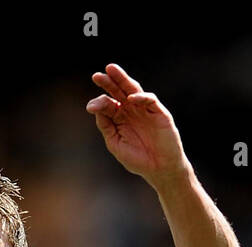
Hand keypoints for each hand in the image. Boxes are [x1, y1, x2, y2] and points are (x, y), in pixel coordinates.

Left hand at [87, 64, 189, 185]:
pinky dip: (141, 97)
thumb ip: (106, 126)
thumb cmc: (138, 159)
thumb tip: (96, 107)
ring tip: (111, 70)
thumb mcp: (115, 143)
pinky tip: (130, 99)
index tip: (91, 108)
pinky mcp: (160, 113)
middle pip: (118, 91)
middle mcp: (131, 111)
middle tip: (97, 76)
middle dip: (108, 82)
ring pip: (133, 90)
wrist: (160, 170)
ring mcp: (145, 110)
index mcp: (119, 118)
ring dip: (123, 79)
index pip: (108, 104)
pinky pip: (150, 100)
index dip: (99, 103)